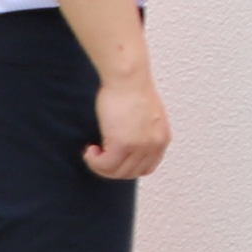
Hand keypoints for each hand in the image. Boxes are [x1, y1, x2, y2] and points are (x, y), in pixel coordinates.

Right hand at [83, 68, 169, 182]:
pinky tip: (90, 150)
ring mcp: (139, 147)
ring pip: (116, 172)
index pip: (146, 168)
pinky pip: (104, 165)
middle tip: (98, 156)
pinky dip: (93, 161)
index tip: (113, 159)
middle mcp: (154, 145)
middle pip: (130, 173)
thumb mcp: (146, 115)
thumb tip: (127, 141)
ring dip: (100, 166)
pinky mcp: (122, 144)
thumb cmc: (132, 89)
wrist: (128, 78)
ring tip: (93, 152)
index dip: (126, 167)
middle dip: (111, 169)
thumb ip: (142, 132)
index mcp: (162, 138)